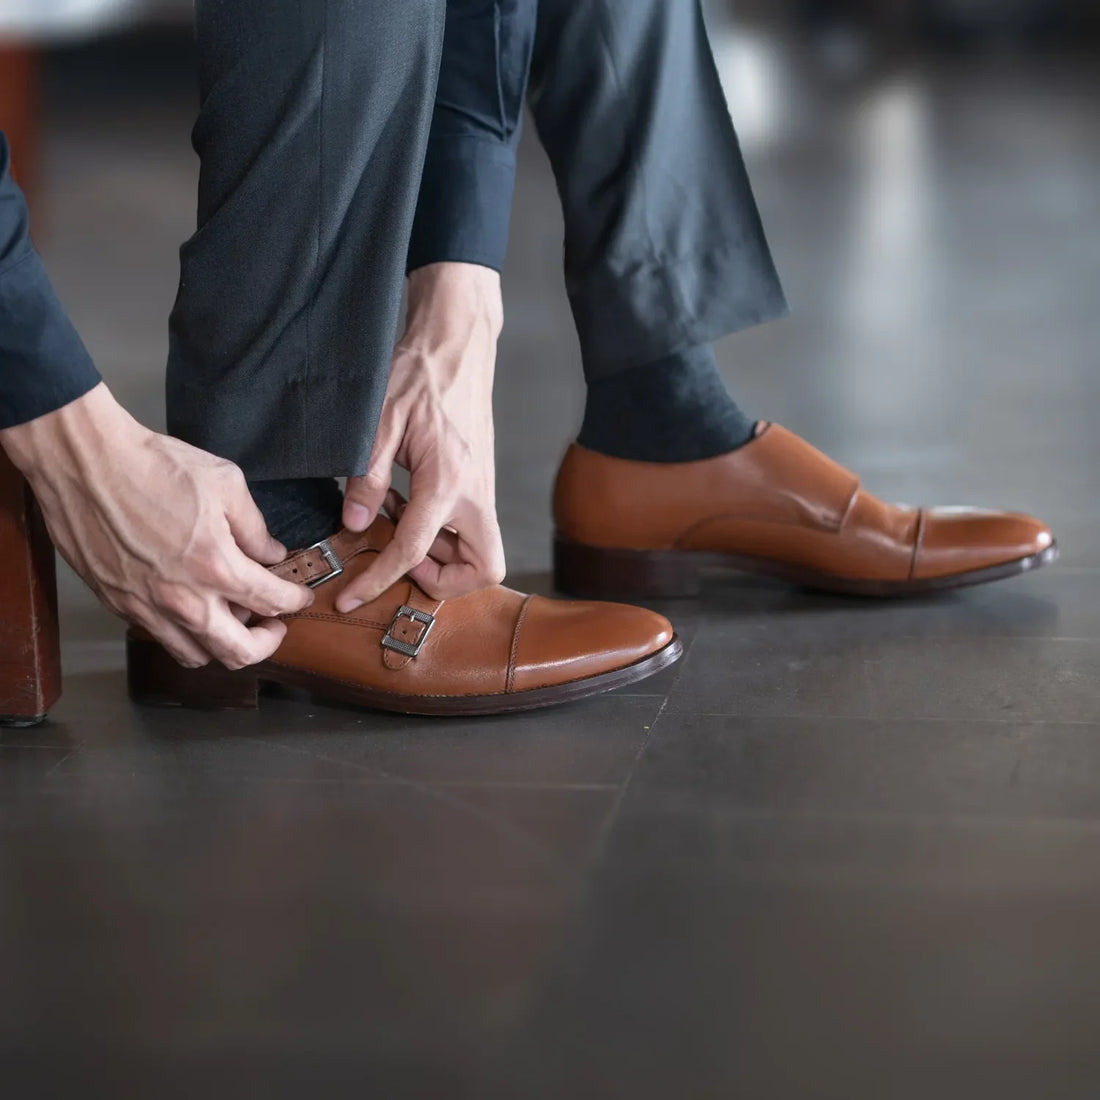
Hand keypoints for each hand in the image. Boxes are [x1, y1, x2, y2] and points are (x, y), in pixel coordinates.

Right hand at [0, 383, 312, 668]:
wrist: (84, 462)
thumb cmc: (153, 466)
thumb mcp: (226, 483)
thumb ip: (255, 527)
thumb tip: (270, 554)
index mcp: (216, 566)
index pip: (272, 603)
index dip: (294, 602)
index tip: (299, 597)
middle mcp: (183, 599)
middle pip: (239, 653)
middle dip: (267, 642)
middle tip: (273, 623)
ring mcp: (147, 607)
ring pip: (197, 656)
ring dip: (223, 642)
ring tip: (232, 616)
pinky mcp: (119, 605)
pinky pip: (161, 638)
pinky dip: (185, 634)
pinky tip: (192, 607)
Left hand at [337, 262, 505, 611]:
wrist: (456, 344)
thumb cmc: (419, 374)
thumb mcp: (378, 422)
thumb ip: (366, 477)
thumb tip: (355, 523)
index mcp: (448, 483)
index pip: (413, 551)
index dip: (378, 581)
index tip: (352, 597)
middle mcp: (476, 493)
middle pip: (484, 570)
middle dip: (447, 582)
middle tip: (405, 561)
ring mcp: (484, 489)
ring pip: (483, 553)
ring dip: (446, 559)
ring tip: (401, 526)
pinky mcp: (482, 482)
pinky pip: (473, 529)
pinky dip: (446, 535)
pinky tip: (412, 506)